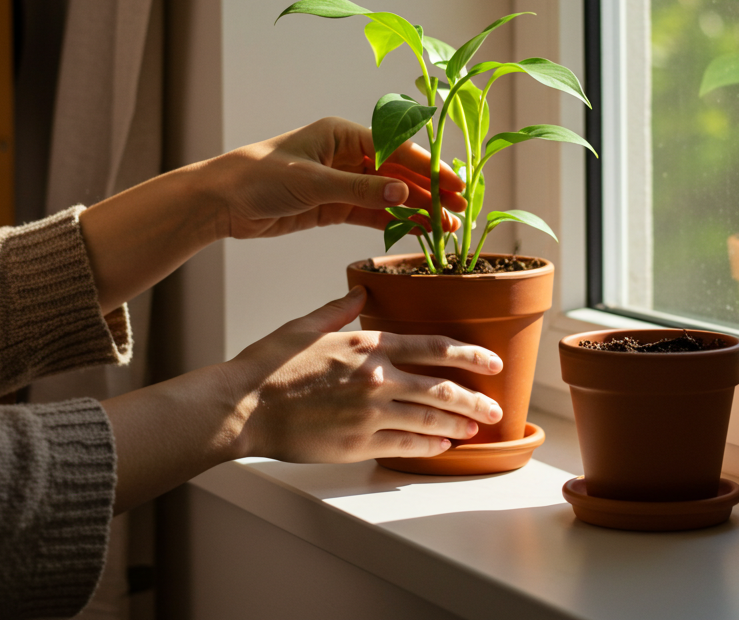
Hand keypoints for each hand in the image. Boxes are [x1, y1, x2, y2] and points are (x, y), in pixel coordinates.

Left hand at [209, 116, 466, 239]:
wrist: (221, 201)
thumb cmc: (259, 176)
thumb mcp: (313, 182)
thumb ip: (360, 190)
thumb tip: (404, 195)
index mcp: (343, 135)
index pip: (397, 149)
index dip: (428, 168)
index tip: (454, 185)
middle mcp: (346, 155)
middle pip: (398, 173)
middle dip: (429, 191)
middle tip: (459, 211)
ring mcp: (341, 181)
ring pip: (388, 195)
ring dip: (415, 210)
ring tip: (445, 227)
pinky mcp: (332, 207)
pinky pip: (371, 213)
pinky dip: (393, 222)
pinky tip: (415, 232)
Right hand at [220, 286, 503, 462]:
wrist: (243, 406)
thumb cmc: (269, 365)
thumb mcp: (305, 325)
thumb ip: (339, 309)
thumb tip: (360, 291)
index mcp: (367, 344)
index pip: (434, 346)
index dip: (470, 355)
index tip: (491, 362)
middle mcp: (377, 378)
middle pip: (442, 388)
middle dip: (476, 397)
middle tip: (495, 404)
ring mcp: (370, 413)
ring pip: (431, 419)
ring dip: (459, 424)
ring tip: (476, 427)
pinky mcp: (359, 443)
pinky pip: (407, 445)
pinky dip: (430, 446)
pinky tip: (443, 447)